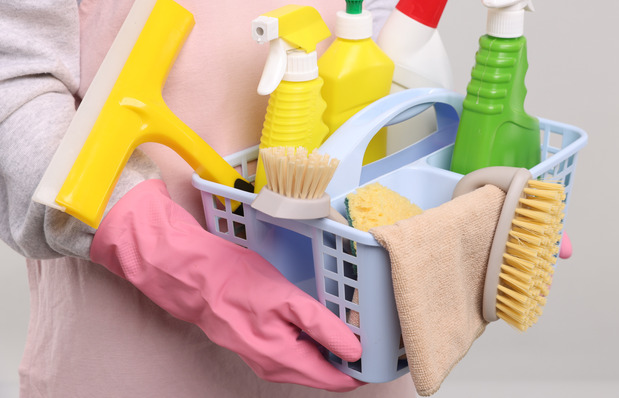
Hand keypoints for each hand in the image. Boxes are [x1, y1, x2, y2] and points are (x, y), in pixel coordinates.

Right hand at [90, 180, 362, 391]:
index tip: (382, 353)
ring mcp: (266, 359)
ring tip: (352, 326)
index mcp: (284, 360)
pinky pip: (297, 353)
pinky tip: (322, 322)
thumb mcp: (287, 300)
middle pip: (325, 374)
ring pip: (311, 364)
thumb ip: (323, 326)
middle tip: (371, 333)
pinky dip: (314, 342)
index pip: (336, 381)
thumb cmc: (235, 284)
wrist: (194, 278)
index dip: (362, 370)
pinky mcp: (260, 346)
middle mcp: (275, 367)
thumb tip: (354, 350)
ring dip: (333, 351)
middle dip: (351, 360)